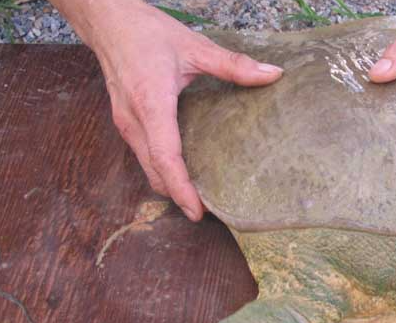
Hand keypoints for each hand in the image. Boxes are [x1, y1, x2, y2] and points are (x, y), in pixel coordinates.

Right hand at [52, 0, 282, 220]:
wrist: (107, 21)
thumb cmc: (146, 32)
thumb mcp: (194, 46)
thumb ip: (233, 64)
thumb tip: (272, 74)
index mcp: (151, 103)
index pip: (166, 157)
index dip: (181, 188)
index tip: (197, 211)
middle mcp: (134, 120)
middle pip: (155, 172)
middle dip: (178, 195)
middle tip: (207, 212)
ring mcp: (125, 124)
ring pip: (147, 167)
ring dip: (169, 185)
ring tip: (197, 196)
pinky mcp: (125, 122)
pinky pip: (143, 155)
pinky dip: (161, 169)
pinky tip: (182, 170)